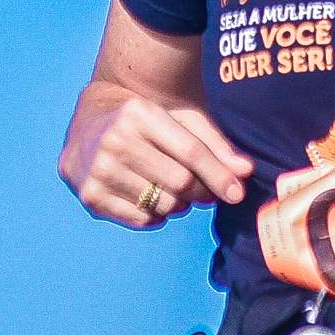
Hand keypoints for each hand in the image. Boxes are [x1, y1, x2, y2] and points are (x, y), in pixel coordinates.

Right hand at [61, 87, 253, 226]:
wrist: (89, 123)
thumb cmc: (146, 121)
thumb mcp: (180, 119)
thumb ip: (215, 144)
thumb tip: (246, 171)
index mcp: (140, 114)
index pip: (190, 152)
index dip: (218, 175)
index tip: (237, 194)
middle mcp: (116, 140)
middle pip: (179, 182)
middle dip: (201, 192)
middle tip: (204, 191)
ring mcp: (100, 169)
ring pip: (163, 205)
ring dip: (179, 205)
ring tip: (172, 189)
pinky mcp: (91, 195)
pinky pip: (142, 219)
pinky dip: (157, 215)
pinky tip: (150, 196)